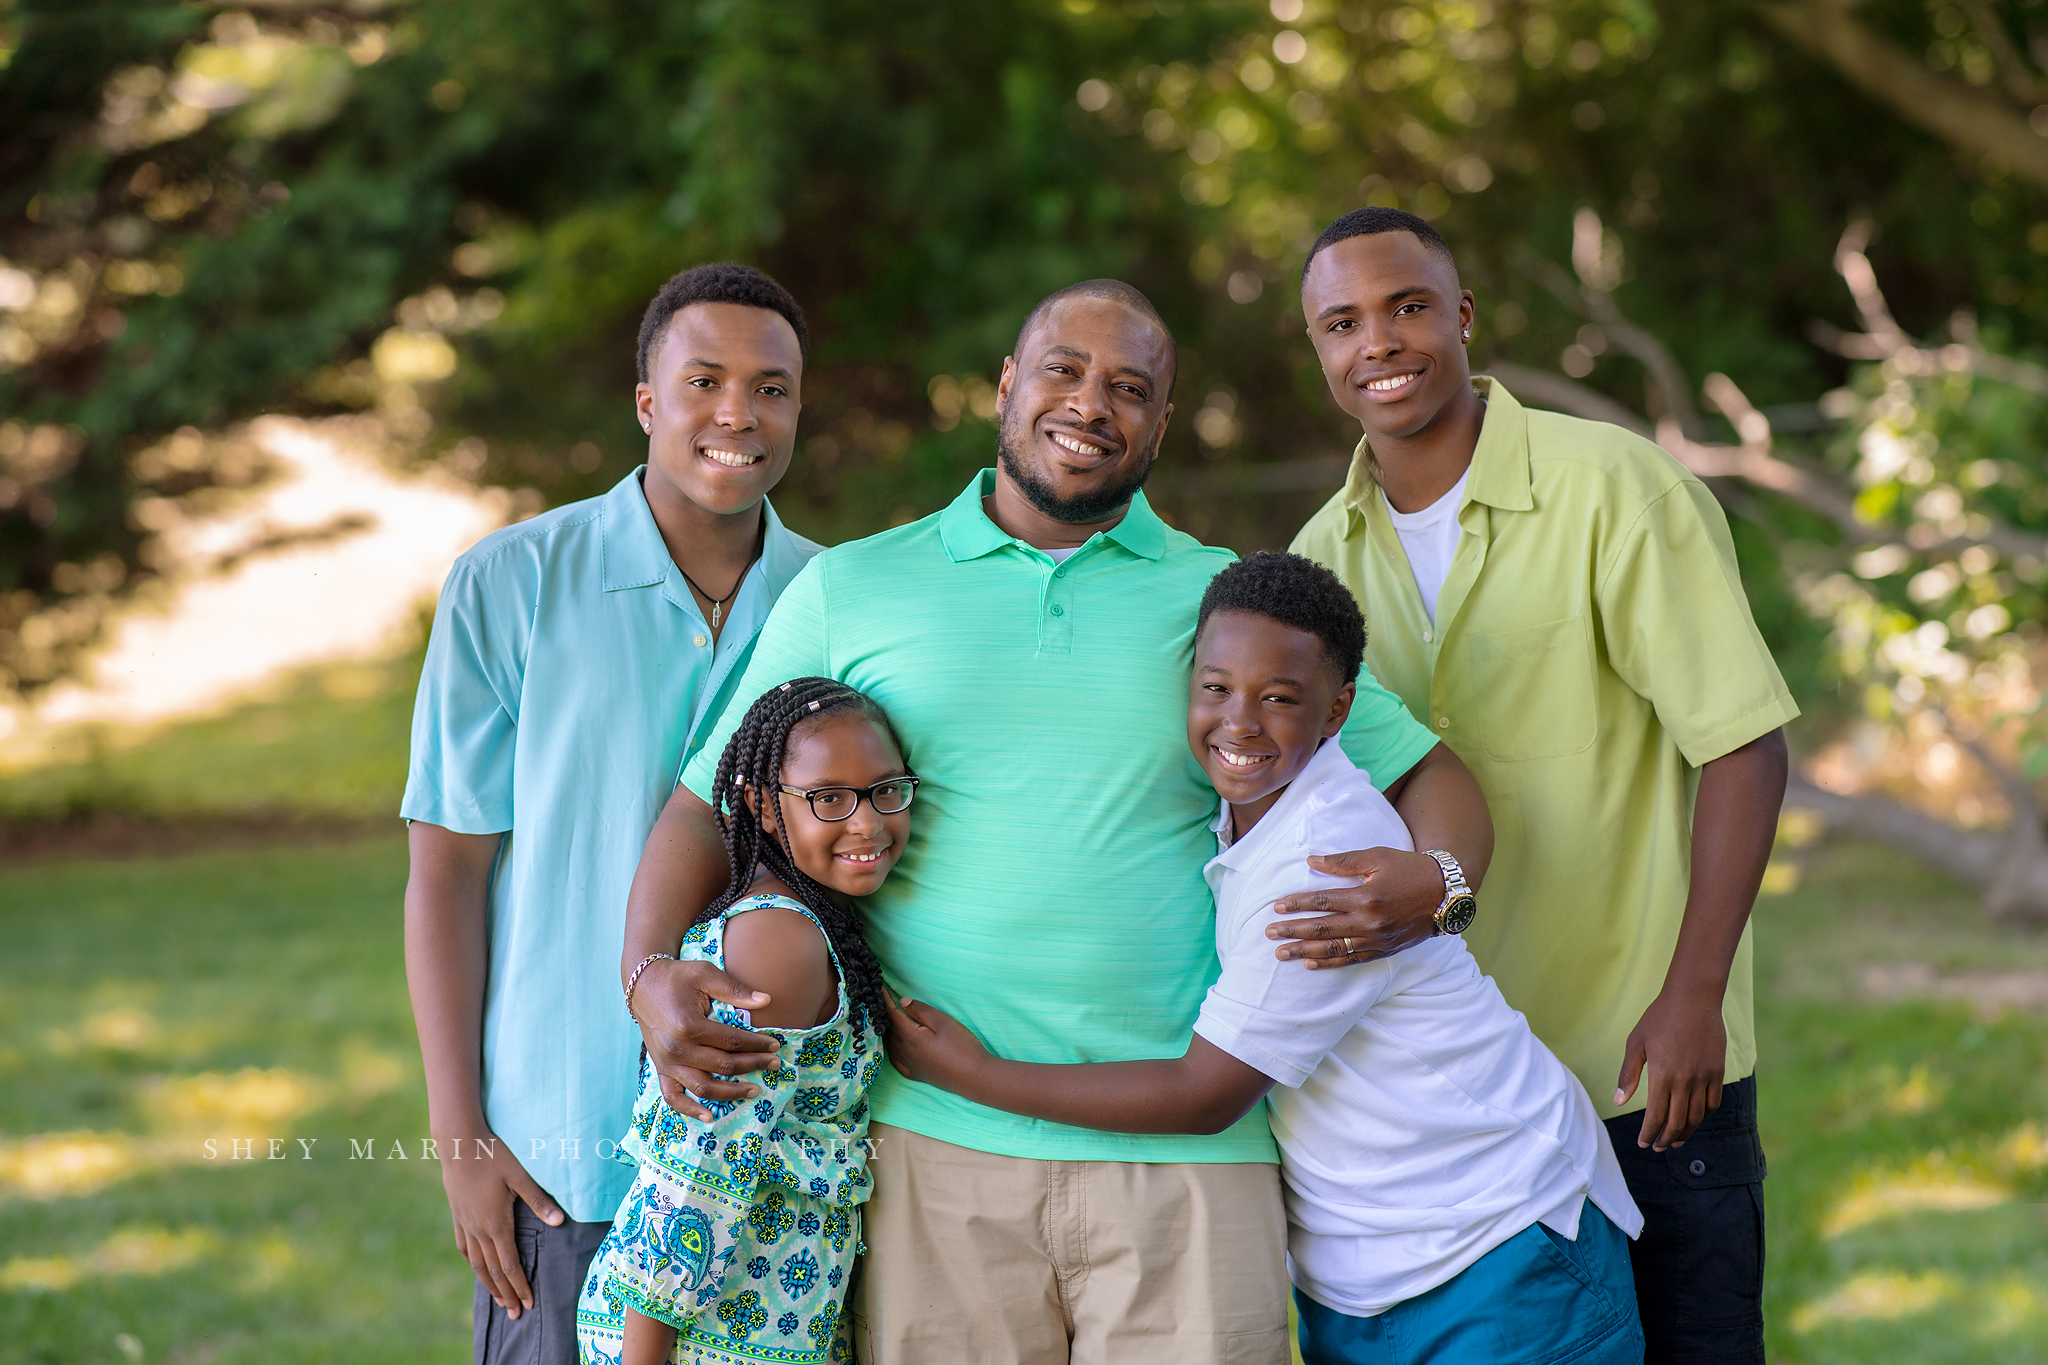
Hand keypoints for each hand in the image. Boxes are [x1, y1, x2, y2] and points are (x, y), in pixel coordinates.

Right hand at [438, 1131, 564, 1318]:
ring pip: (477, 1263)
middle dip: (506, 1293)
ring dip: (489, 1284)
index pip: (509, 1264)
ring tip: (499, 1300)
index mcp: (496, 1224)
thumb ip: (539, 1201)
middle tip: (516, 1313)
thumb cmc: (494, 1156)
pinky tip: (477, 1268)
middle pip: (492, 1271)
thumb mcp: (520, 1176)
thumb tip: (560, 1221)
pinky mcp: (457, 1216)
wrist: (459, 1143)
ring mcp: (465, 1224)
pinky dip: (473, 1263)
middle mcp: (478, 1230)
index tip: (528, 1302)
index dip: (519, 1285)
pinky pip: (464, 1248)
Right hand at [636, 957, 781, 1120]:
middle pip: (722, 1066)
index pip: (732, 1041)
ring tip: (754, 1089)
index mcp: (689, 1026)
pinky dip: (690, 1109)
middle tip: (774, 1063)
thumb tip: (767, 1000)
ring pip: (703, 1087)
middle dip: (752, 1065)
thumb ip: (735, 990)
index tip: (775, 1044)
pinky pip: (673, 1096)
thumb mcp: (706, 974)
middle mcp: (677, 1050)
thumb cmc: (678, 977)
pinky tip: (710, 1116)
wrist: (643, 984)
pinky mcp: (660, 1068)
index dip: (756, 1044)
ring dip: (730, 1092)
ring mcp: (666, 1063)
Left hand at [884, 994, 990, 1094]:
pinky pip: (896, 1061)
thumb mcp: (943, 1022)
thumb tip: (902, 1001)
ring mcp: (909, 1065)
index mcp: (910, 1036)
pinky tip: (894, 1047)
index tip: (880, 989)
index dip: (886, 1001)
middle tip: (881, 1002)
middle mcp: (904, 1052)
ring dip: (886, 1031)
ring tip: (885, 1020)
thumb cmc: (961, 1046)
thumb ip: (921, 1010)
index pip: (892, 1015)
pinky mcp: (916, 1074)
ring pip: (890, 1045)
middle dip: (883, 1015)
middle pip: (888, 1030)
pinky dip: (891, 1050)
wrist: (974, 1076)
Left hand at [1267, 847, 1444, 967]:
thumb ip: (1342, 861)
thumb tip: (1310, 861)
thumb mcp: (1376, 857)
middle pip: (1322, 929)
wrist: (1446, 893)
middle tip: (1269, 934)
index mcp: (1366, 896)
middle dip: (1293, 931)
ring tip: (1281, 953)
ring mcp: (1376, 940)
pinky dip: (1329, 964)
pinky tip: (1310, 964)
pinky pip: (1351, 960)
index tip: (1276, 907)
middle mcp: (1370, 922)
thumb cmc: (1409, 869)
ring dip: (1304, 952)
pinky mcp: (1383, 951)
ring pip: (1333, 949)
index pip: (1322, 902)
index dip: (1297, 904)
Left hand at [1614, 983, 1726, 1150]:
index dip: (1649, 1134)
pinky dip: (1703, 1116)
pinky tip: (1694, 1119)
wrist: (1693, 999)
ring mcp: (1704, 1078)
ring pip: (1696, 1117)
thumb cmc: (1659, 1018)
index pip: (1656, 1117)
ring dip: (1685, 1133)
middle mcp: (1685, 1081)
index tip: (1643, 1143)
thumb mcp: (1636, 1043)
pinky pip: (1713, 1103)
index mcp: (1662, 1075)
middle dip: (1665, 1140)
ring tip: (1675, 1141)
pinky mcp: (1717, 1072)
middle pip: (1677, 1123)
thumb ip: (1628, 1075)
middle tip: (1657, 1147)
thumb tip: (1618, 1101)